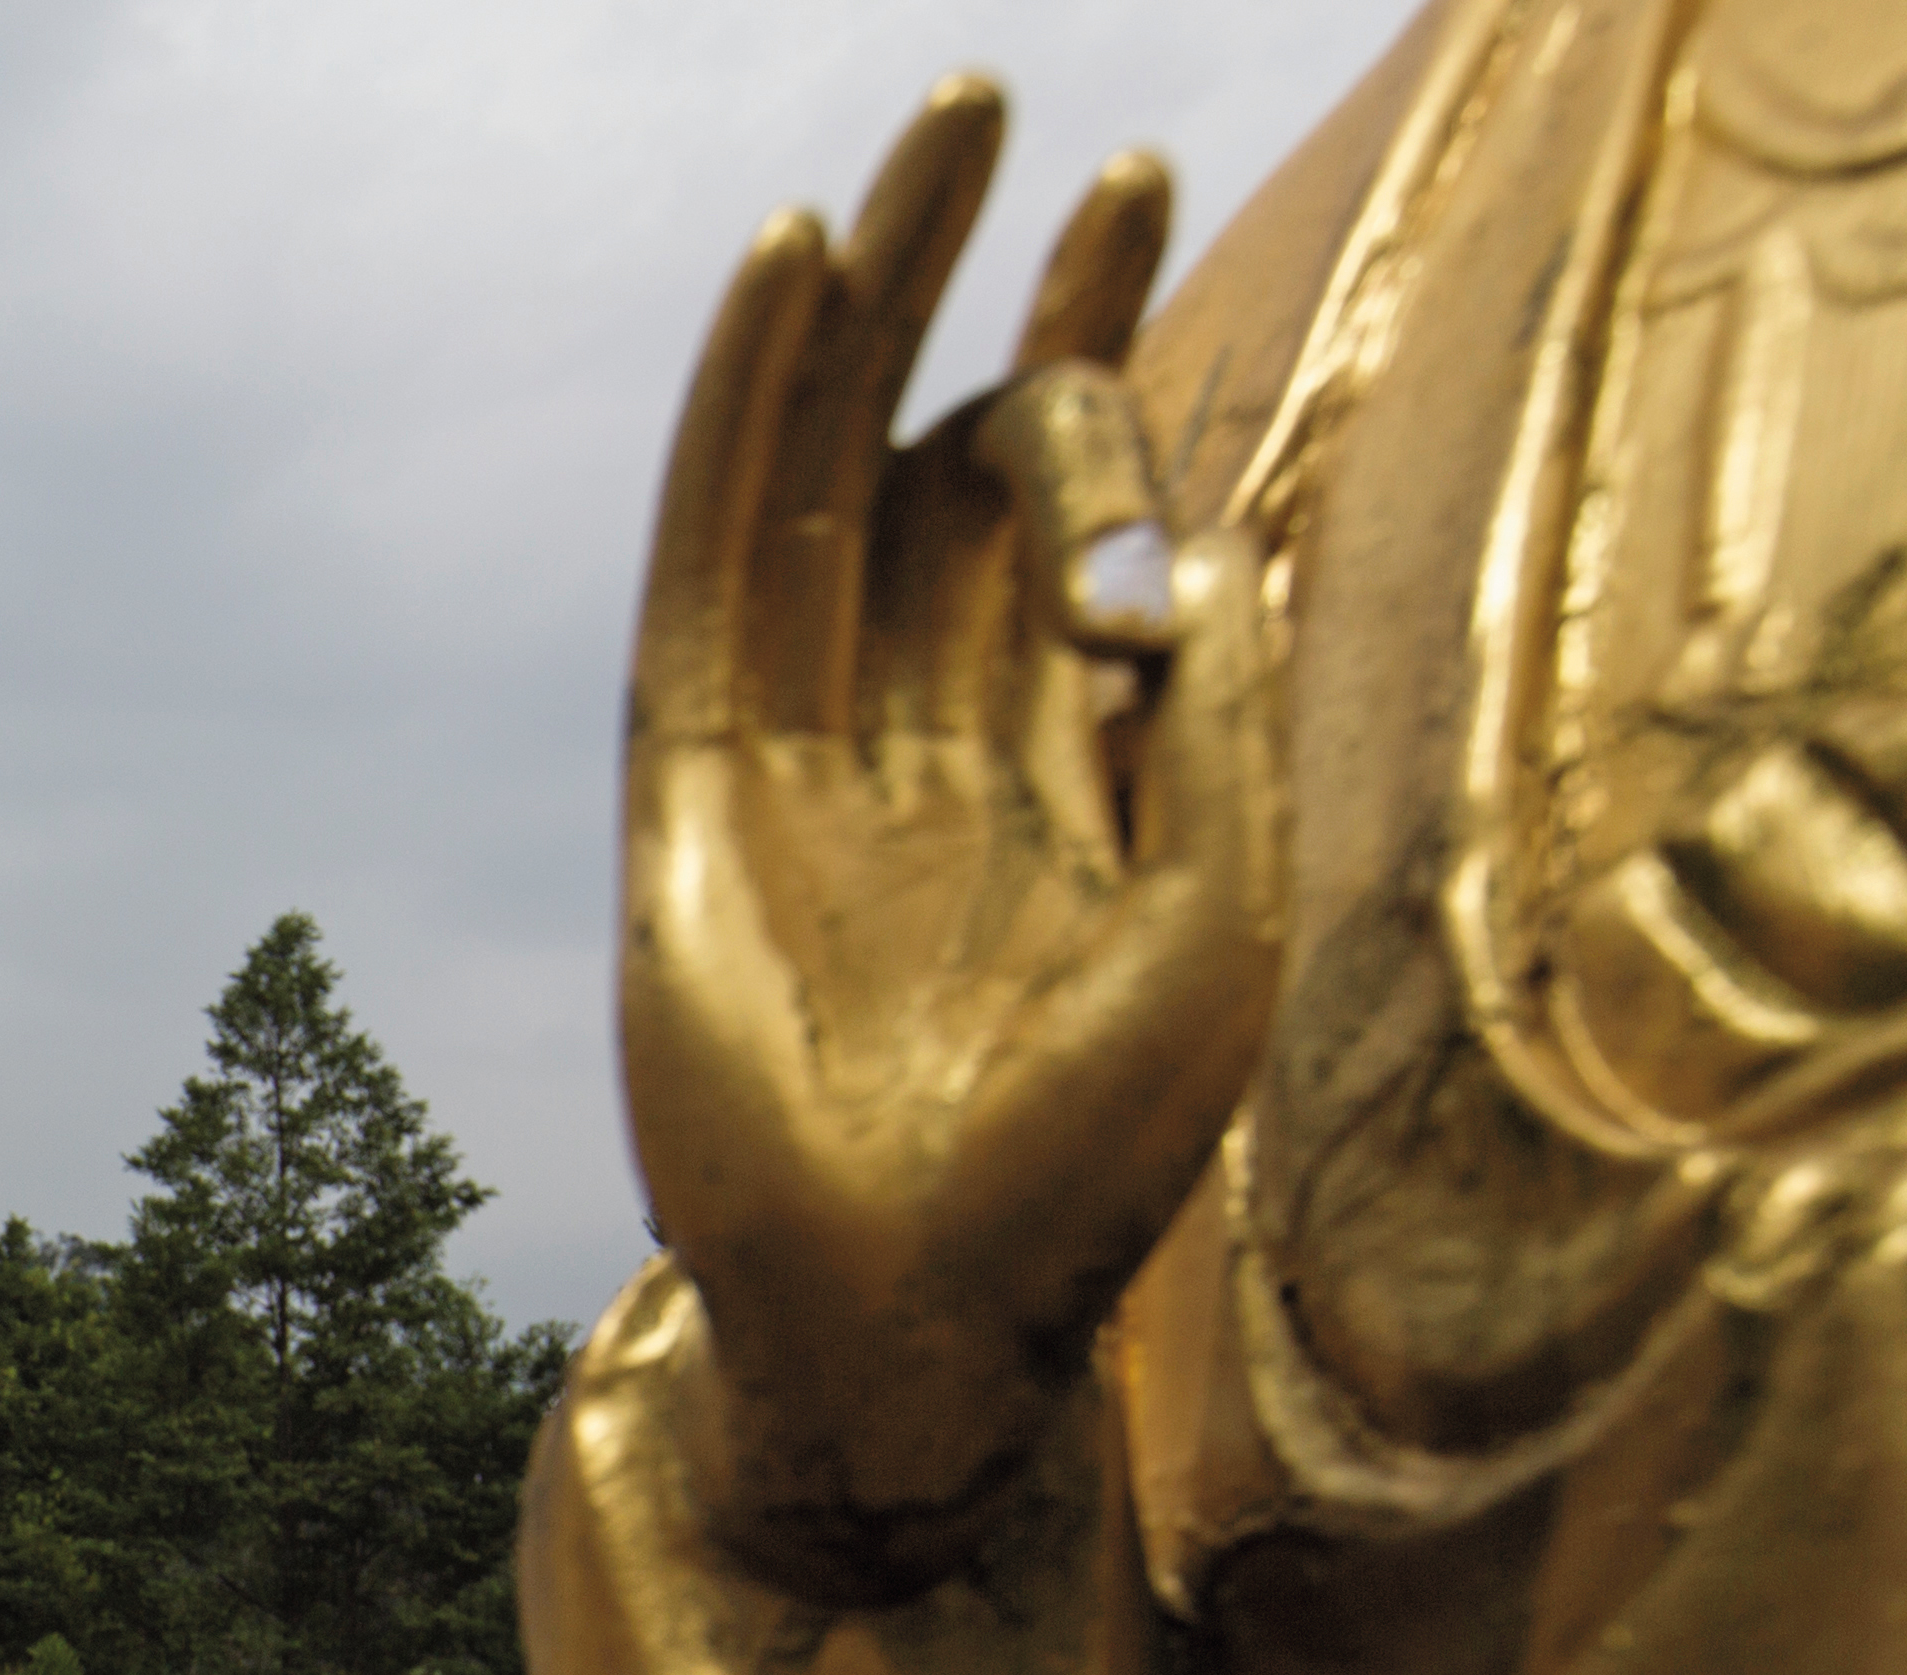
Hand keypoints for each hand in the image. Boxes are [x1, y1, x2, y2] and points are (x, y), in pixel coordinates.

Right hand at [622, 80, 1280, 1593]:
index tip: (1133, 194)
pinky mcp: (689, 793)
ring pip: (814, 486)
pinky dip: (739, 426)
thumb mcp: (1217, 917)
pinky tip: (783, 292)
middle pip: (931, 461)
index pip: (1064, 515)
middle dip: (972, 289)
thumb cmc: (1089, 1171)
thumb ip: (1216, 715)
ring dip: (853, 316)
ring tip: (903, 152)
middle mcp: (917, 741)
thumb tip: (1207, 517)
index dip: (1095, 353)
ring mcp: (795, 763)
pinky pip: (711, 568)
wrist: (922, 1322)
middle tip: (1005, 104)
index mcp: (1051, 772)